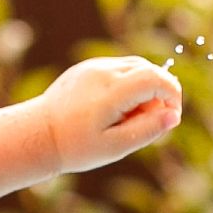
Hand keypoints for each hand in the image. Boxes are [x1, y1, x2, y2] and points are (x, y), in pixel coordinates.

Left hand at [39, 55, 183, 172]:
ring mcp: (94, 66)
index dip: (172, 94)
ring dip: (144, 88)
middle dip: (158, 93)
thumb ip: (147, 130)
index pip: (155, 78)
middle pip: (149, 69)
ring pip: (135, 66)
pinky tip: (115, 109)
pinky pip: (119, 69)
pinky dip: (128, 85)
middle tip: (148, 122)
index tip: (170, 117)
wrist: (38, 134)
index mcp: (110, 92)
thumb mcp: (115, 146)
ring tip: (130, 117)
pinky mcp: (87, 67)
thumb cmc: (76, 146)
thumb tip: (173, 116)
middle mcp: (103, 71)